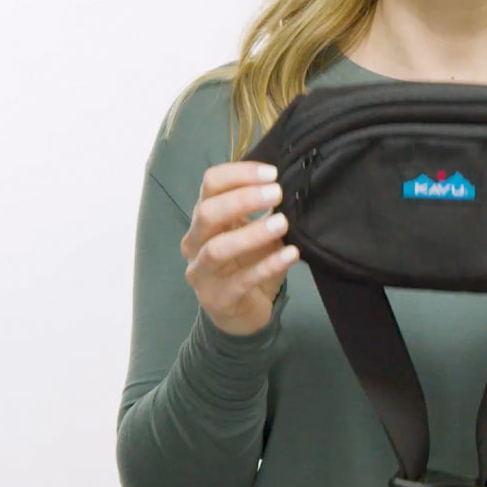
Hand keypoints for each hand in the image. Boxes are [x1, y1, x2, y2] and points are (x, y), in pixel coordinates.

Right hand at [180, 162, 300, 335]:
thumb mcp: (256, 231)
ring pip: (218, 248)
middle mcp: (195, 242)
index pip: (210, 184)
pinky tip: (291, 254)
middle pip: (207, 212)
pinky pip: (242, 280)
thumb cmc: (248, 263)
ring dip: (252, 233)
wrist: (241, 313)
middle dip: (242, 199)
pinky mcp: (217, 298)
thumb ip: (265, 210)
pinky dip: (268, 265)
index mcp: (203, 218)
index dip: (238, 174)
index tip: (271, 173)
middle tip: (277, 193)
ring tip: (282, 223)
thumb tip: (289, 182)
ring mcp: (201, 272)